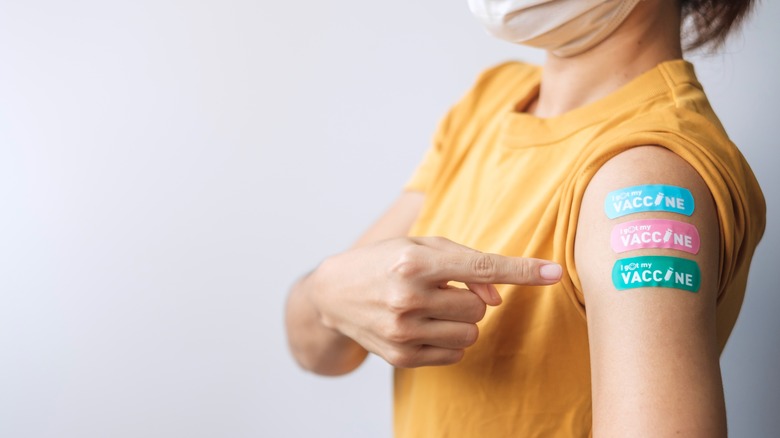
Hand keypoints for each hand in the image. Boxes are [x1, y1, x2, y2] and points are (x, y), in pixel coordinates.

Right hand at [307, 236, 561, 367]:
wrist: (335, 292)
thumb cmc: (386, 261)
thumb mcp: (422, 247)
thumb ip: (466, 264)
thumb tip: (497, 299)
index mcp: (414, 261)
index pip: (481, 267)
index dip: (522, 270)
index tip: (554, 272)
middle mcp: (407, 296)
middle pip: (480, 308)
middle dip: (472, 299)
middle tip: (445, 290)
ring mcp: (403, 330)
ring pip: (470, 334)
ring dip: (462, 321)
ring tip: (434, 308)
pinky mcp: (400, 356)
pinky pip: (454, 354)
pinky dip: (448, 340)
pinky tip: (424, 325)